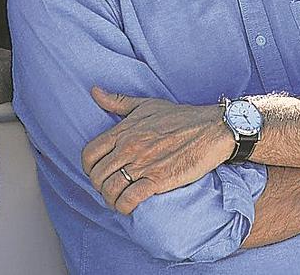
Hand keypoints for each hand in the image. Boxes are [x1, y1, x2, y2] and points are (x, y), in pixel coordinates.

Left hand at [81, 86, 233, 214]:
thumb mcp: (146, 104)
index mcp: (124, 130)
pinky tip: (130, 206)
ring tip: (119, 200)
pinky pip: (129, 199)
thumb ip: (118, 101)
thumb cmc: (180, 116)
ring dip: (111, 199)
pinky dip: (125, 207)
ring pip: (110, 190)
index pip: (89, 154)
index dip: (89, 168)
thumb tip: (94, 92)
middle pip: (97, 175)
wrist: (211, 129)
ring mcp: (143, 164)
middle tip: (111, 189)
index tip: (98, 172)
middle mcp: (129, 147)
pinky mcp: (158, 179)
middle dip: (100, 186)